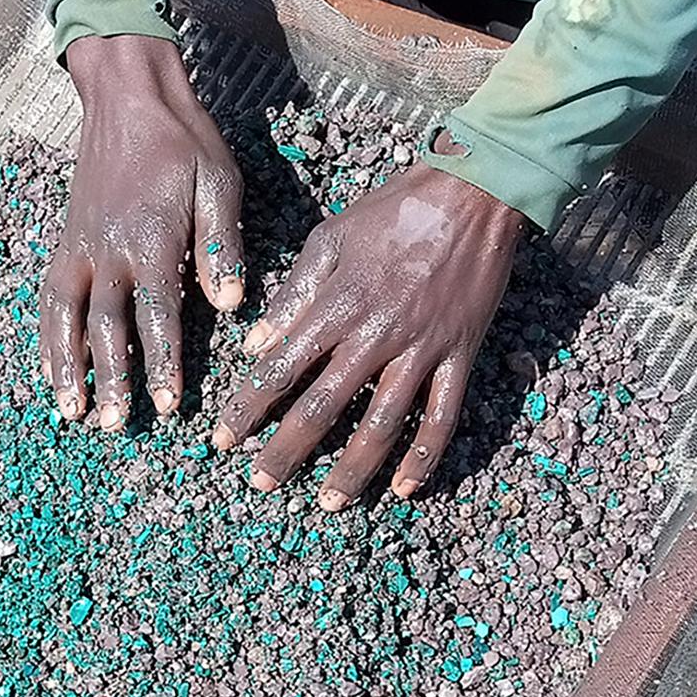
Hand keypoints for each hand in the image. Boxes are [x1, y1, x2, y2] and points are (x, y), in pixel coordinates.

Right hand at [45, 34, 245, 428]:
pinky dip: (48, 336)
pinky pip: (50, 296)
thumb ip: (221, 244)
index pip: (156, 313)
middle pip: (105, 325)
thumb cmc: (183, 141)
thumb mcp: (217, 182)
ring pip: (66, 316)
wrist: (127, 96)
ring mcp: (81, 246)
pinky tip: (50, 369)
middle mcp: (108, 249)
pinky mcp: (66, 241)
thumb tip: (232, 304)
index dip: (161, 362)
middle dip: (111, 378)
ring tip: (71, 411)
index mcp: (152, 237)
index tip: (166, 405)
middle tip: (116, 424)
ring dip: (67, 366)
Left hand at [210, 159, 523, 508]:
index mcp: (337, 305)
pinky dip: (424, 456)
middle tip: (260, 483)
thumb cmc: (394, 211)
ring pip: (381, 424)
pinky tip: (403, 488)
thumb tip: (256, 343)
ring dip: (352, 469)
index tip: (224, 439)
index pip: (282, 368)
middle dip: (287, 450)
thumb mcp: (330, 238)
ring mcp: (421, 349)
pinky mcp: (460, 355)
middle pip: (323, 407)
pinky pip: (442, 416)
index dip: (250, 407)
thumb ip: (294, 294)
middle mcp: (375, 335)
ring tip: (329, 502)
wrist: (472, 195)